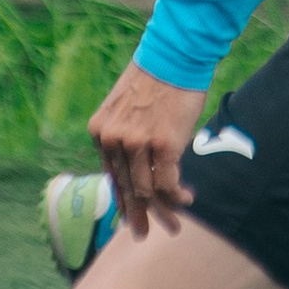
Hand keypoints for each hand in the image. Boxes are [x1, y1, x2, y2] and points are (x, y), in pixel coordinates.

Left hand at [88, 60, 208, 232]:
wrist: (174, 55)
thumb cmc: (155, 78)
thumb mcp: (125, 106)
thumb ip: (124, 134)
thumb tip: (135, 163)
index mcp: (100, 131)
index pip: (111, 175)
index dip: (122, 199)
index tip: (129, 215)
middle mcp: (114, 140)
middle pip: (127, 188)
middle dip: (138, 215)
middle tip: (143, 234)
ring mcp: (137, 144)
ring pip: (147, 191)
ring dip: (163, 211)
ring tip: (175, 225)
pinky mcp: (163, 145)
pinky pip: (168, 183)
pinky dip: (178, 197)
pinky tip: (188, 200)